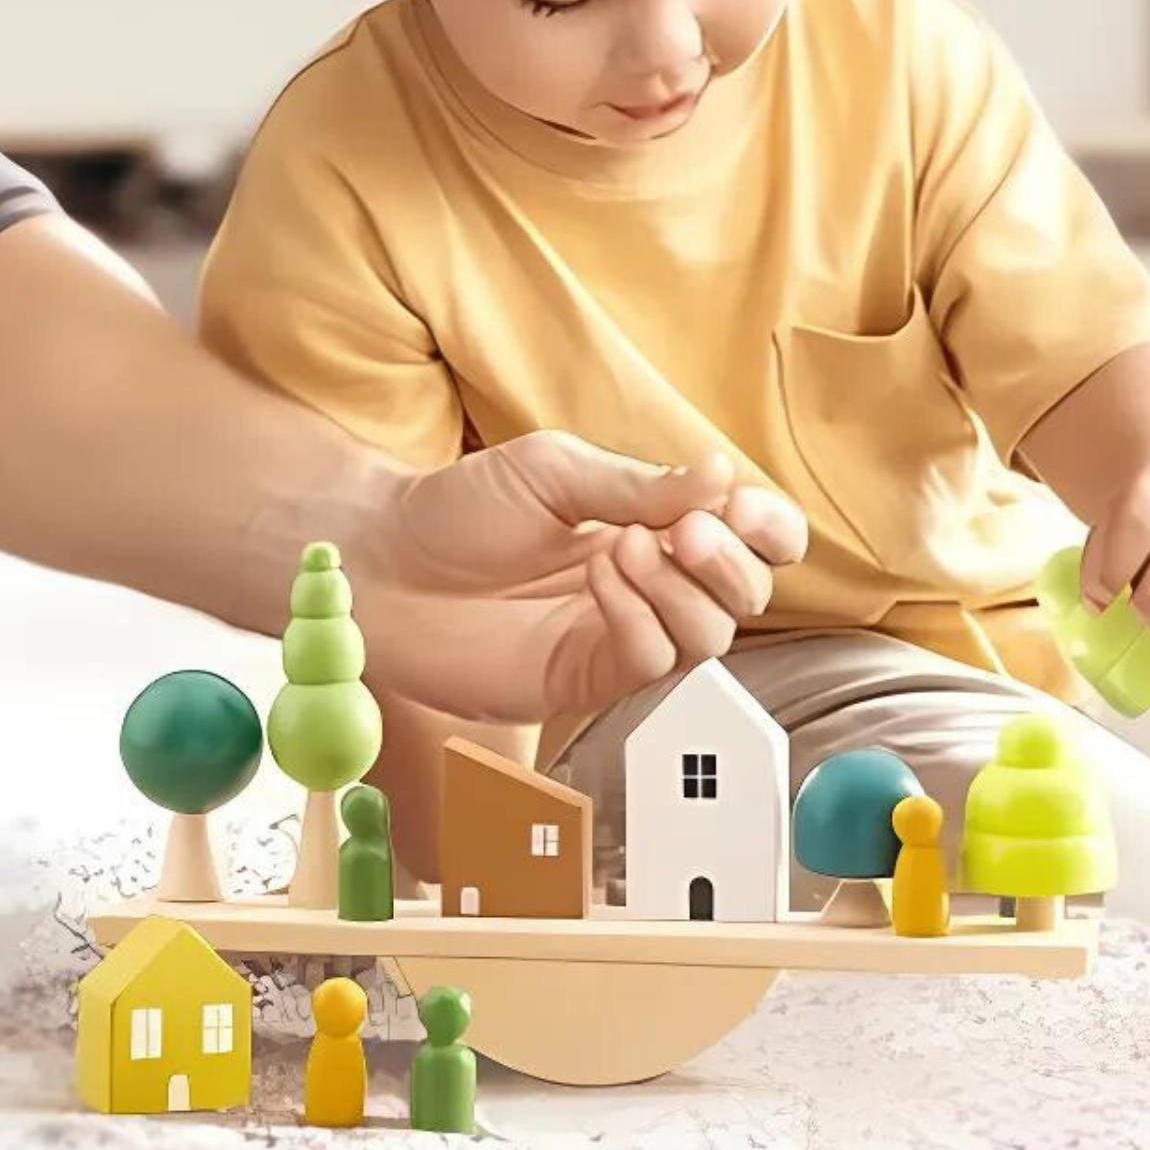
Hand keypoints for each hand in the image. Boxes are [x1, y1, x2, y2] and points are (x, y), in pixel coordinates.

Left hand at [342, 433, 807, 727]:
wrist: (382, 563)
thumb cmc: (459, 508)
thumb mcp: (552, 471)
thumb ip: (638, 484)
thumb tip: (722, 474)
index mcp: (649, 522)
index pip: (745, 535)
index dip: (768, 527)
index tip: (749, 511)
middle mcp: (648, 582)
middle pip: (745, 592)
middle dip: (731, 562)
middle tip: (686, 532)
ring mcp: (619, 633)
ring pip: (710, 634)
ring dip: (684, 590)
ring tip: (623, 548)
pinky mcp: (586, 678)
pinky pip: (652, 663)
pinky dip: (641, 620)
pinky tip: (598, 583)